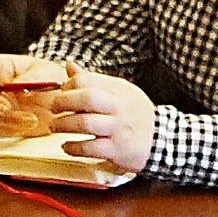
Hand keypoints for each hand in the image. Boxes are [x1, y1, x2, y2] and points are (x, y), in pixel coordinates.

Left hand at [37, 66, 151, 172]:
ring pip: (85, 123)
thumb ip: (93, 81)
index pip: (87, 80)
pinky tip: (66, 146)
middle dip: (63, 102)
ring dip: (64, 124)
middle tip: (53, 107)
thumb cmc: (136, 115)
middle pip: (86, 99)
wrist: (164, 140)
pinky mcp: (117, 150)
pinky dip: (73, 147)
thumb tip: (69, 66)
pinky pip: (90, 148)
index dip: (68, 86)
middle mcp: (119, 107)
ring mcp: (118, 129)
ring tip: (55, 126)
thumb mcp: (120, 92)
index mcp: (118, 90)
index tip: (61, 92)